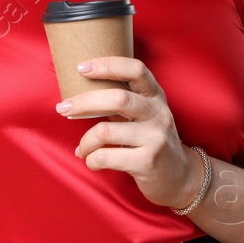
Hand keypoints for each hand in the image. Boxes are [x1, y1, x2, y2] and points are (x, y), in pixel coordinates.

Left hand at [56, 56, 200, 210]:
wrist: (180, 177)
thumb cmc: (151, 141)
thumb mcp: (144, 116)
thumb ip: (121, 101)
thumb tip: (77, 94)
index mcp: (155, 96)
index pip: (135, 70)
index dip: (107, 65)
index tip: (81, 67)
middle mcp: (158, 113)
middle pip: (117, 98)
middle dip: (83, 102)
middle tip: (62, 108)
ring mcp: (155, 138)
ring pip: (105, 131)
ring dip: (86, 141)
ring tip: (83, 149)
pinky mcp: (147, 162)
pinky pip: (106, 157)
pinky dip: (91, 160)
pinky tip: (92, 161)